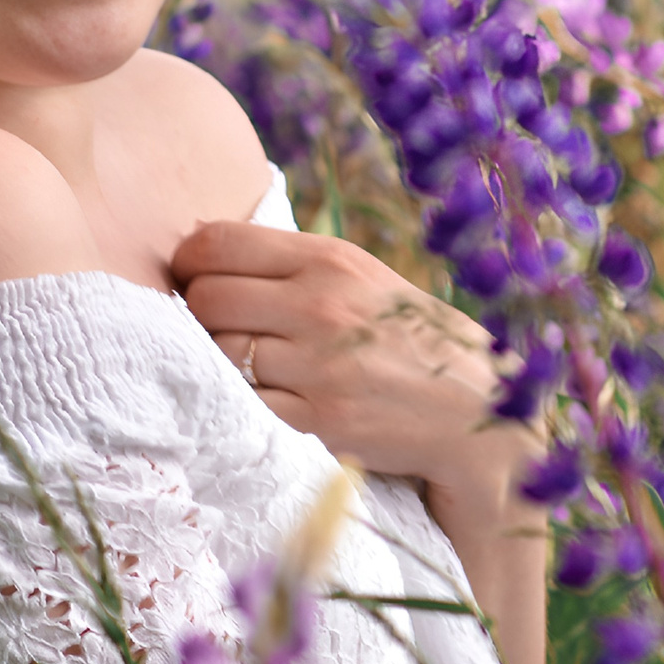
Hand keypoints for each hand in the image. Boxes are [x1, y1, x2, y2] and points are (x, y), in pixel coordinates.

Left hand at [172, 220, 552, 663]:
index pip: (216, 243)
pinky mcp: (318, 420)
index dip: (189, 262)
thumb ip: (294, 264)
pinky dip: (248, 404)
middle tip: (222, 330)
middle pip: (206, 299)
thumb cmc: (409, 340)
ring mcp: (318, 365)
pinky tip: (274, 400)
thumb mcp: (364, 280)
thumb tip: (202, 250)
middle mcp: (321, 305)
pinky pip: (245, 404)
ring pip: (218, 354)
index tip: (194, 280)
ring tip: (253, 368)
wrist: (474, 412)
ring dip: (222, 364)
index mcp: (331, 260)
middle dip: (199, 315)